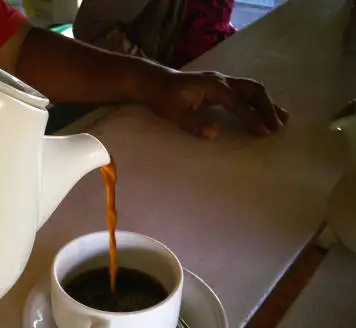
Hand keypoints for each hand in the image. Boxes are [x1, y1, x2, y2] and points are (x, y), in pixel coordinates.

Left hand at [141, 69, 288, 139]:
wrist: (157, 82)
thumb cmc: (164, 98)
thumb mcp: (174, 113)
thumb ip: (193, 123)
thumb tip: (214, 134)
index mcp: (213, 87)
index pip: (237, 103)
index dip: (251, 118)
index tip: (262, 132)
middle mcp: (222, 81)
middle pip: (252, 91)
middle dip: (267, 108)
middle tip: (277, 127)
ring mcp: (224, 81)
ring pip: (252, 89)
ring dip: (268, 103)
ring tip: (283, 119)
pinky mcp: (223, 86)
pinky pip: (246, 92)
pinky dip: (260, 101)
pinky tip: (268, 111)